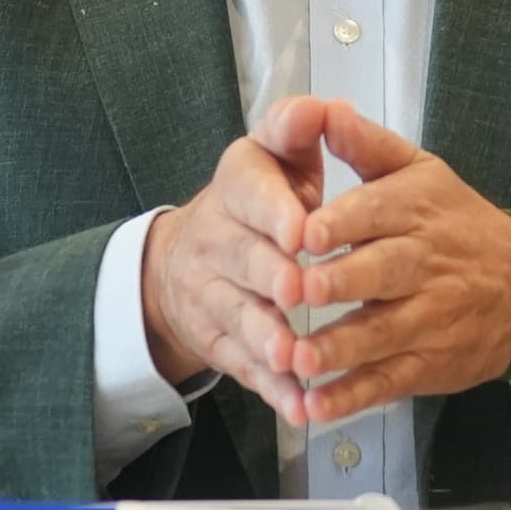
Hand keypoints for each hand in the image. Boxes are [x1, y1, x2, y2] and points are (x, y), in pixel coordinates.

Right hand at [140, 94, 335, 419]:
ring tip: (295, 357)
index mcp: (237, 185)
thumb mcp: (276, 152)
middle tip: (298, 291)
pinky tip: (299, 403)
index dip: (274, 209)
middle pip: (243, 259)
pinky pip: (244, 365)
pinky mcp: (219, 339)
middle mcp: (216, 238)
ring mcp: (213, 293)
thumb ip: (297, 128)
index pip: (249, 192)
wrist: (191, 253)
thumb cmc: (262, 196)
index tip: (300, 227)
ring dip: (267, 338)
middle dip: (270, 276)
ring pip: (239, 317)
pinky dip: (272, 387)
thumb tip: (319, 106)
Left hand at [273, 100, 510, 422]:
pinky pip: (386, 382)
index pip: (381, 210)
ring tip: (297, 358)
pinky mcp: (425, 363)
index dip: (344, 221)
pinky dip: (350, 399)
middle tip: (297, 291)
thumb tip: (324, 109)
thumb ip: (366, 144)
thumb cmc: (457, 224)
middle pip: (384, 272)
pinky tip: (314, 409)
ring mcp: (427, 318)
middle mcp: (425, 263)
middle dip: (341, 283)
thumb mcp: (420, 172)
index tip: (305, 231)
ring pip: (382, 333)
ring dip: (339, 349)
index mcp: (418, 209)